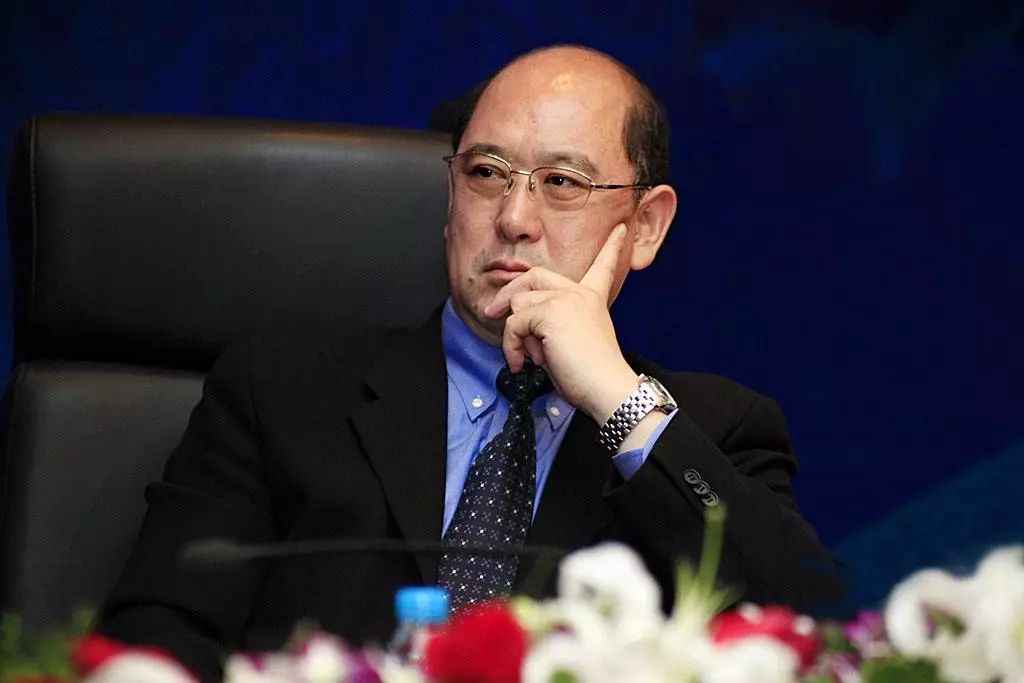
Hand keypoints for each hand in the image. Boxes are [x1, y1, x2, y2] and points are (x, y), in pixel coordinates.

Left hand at [483, 224, 639, 422]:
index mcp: (592, 298)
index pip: (602, 266)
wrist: (606, 388)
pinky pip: (513, 324)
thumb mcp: (571, 341)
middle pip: (533, 276)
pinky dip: (511, 346)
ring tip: (532, 357)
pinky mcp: (550, 312)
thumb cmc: (591, 375)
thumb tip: (519, 323)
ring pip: (518, 305)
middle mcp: (579, 293)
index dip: (611, 246)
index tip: (620, 229)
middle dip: (508, 292)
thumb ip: (550, 324)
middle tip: (492, 312)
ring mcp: (565, 299)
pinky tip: (522, 363)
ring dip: (516, 335)